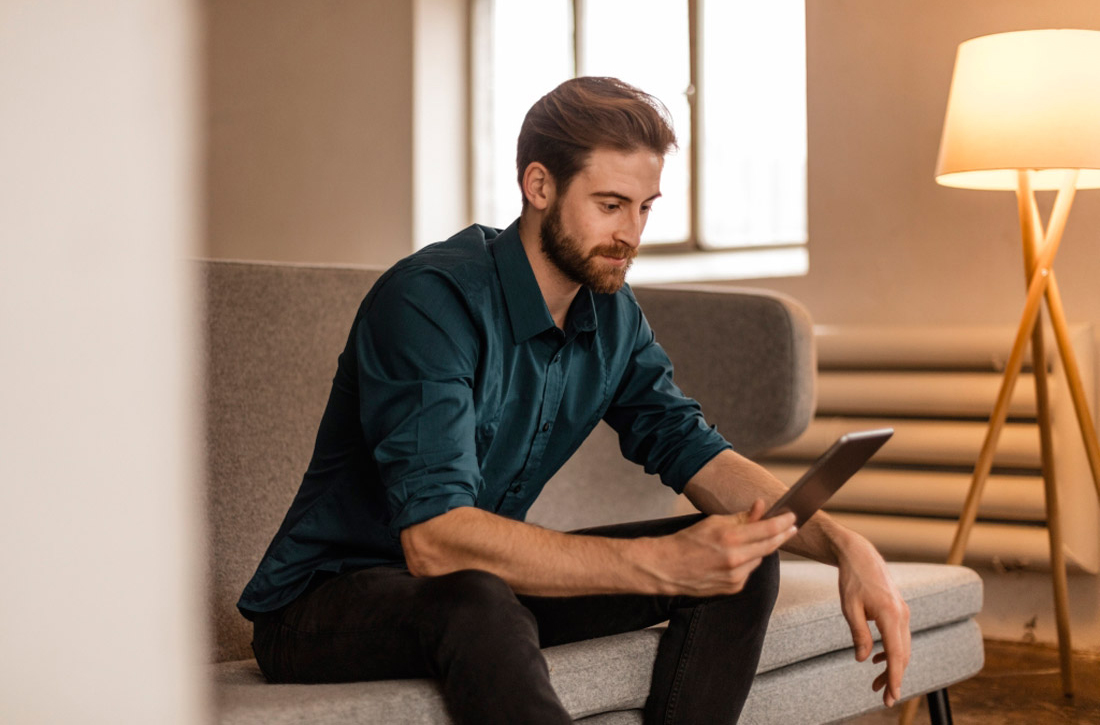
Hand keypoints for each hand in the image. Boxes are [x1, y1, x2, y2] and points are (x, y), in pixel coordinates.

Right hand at [654, 500, 796, 596]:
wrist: (668, 567)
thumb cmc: (688, 541)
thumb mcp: (715, 522)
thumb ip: (742, 517)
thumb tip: (761, 507)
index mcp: (731, 538)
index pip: (768, 529)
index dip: (783, 522)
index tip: (792, 516)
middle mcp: (736, 559)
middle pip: (770, 546)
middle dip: (782, 535)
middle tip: (791, 527)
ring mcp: (736, 576)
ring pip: (760, 559)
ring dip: (761, 549)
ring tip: (748, 541)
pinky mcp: (733, 587)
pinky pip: (749, 571)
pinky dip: (747, 562)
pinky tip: (735, 558)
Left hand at [835, 532, 910, 707]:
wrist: (860, 555)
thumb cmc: (852, 579)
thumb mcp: (849, 607)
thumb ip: (858, 634)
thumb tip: (862, 659)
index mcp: (890, 614)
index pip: (896, 654)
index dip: (895, 678)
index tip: (892, 696)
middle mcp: (902, 614)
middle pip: (903, 655)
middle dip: (894, 678)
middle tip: (882, 697)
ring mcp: (903, 612)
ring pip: (903, 647)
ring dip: (893, 666)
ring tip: (877, 683)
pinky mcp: (899, 610)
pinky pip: (900, 637)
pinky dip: (892, 652)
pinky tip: (876, 659)